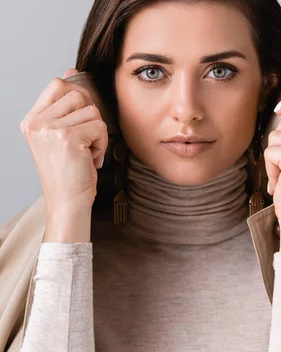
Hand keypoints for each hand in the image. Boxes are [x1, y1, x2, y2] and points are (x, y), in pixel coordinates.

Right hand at [20, 68, 107, 219]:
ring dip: (97, 133)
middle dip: (89, 118)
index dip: (76, 96)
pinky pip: (99, 126)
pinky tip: (91, 159)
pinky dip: (102, 143)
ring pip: (92, 111)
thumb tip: (71, 70)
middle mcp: (37, 124)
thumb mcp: (59, 138)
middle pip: (78, 95)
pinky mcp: (69, 138)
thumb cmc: (67, 175)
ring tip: (86, 153)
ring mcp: (51, 130)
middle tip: (84, 142)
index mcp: (31, 121)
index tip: (81, 118)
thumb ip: (63, 107)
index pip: (56, 84)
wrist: (67, 203)